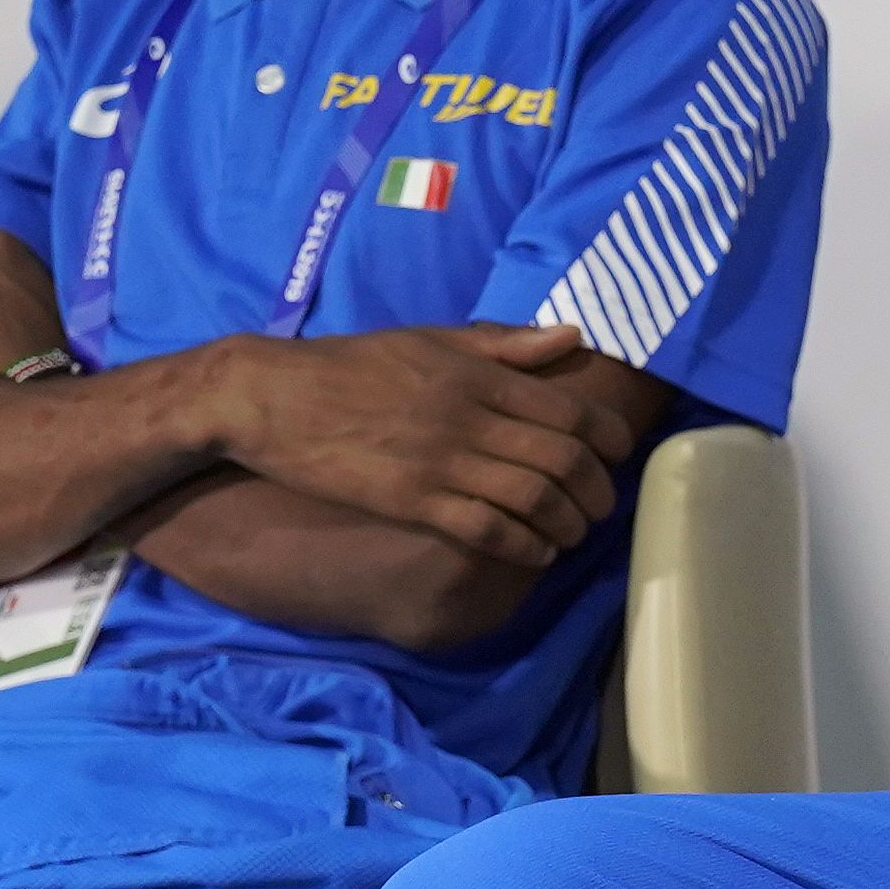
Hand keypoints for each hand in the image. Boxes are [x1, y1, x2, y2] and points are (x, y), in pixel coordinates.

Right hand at [187, 325, 647, 566]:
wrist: (271, 397)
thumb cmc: (351, 366)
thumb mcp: (429, 339)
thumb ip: (503, 343)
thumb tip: (571, 336)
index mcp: (477, 372)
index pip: (569, 408)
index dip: (609, 438)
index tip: (618, 456)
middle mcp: (469, 415)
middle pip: (563, 458)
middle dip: (597, 490)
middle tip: (601, 507)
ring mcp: (440, 460)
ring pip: (534, 498)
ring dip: (568, 523)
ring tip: (572, 534)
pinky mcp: (411, 500)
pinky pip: (488, 530)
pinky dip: (525, 545)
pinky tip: (534, 552)